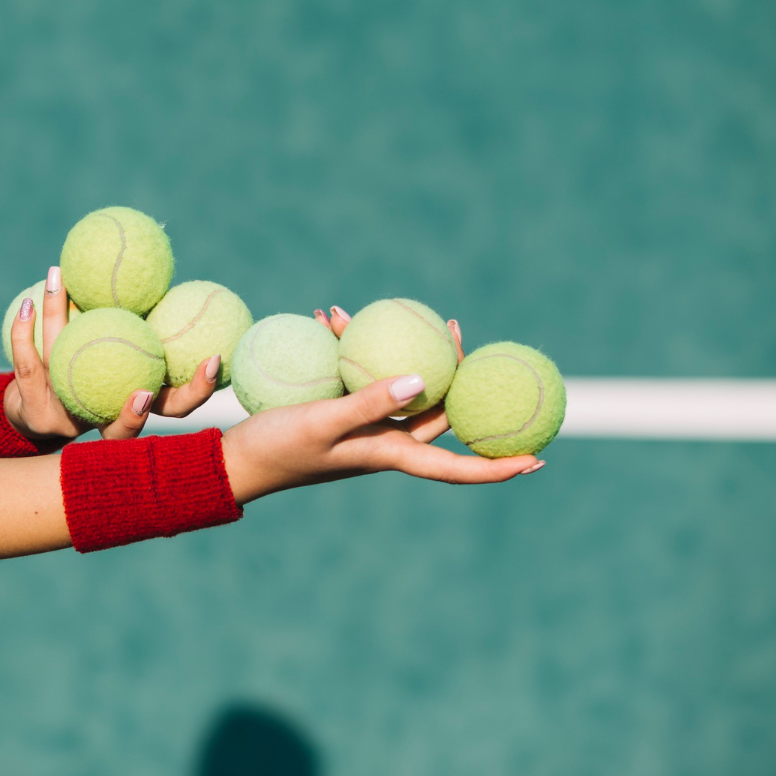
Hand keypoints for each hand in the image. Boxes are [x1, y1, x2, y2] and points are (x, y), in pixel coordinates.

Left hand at [5, 267, 220, 441]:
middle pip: (125, 429)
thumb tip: (164, 264)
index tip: (213, 359)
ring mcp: (67, 418)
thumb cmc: (92, 365)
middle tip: (144, 395)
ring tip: (61, 285)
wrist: (35, 409)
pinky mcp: (33, 410)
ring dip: (63, 326)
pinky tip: (28, 302)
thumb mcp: (124, 341)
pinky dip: (26, 331)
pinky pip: (28, 364)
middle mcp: (103, 419)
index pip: (176, 405)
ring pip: (69, 378)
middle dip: (136, 417)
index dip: (197, 389)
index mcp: (135, 401)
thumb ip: (145, 319)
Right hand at [222, 307, 541, 501]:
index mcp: (391, 453)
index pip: (457, 466)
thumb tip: (424, 381)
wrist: (235, 460)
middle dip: (452, 370)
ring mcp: (364, 426)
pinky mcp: (340, 411)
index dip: (499, 466)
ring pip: (397, 383)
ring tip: (364, 309)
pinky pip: (361, 375)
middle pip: (437, 410)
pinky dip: (351, 348)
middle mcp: (386, 442)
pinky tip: (329, 319)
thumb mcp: (324, 422)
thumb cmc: (280, 448)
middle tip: (455, 326)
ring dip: (391, 348)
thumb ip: (370, 402)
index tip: (539, 457)